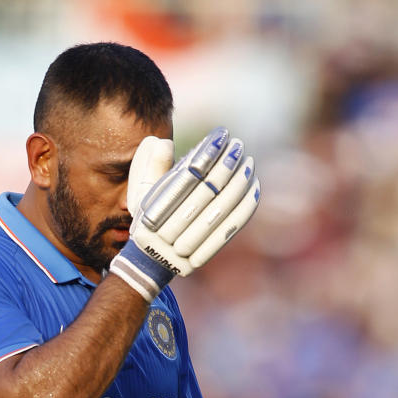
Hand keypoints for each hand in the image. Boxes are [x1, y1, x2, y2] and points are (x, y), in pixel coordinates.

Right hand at [109, 126, 260, 300]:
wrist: (148, 262)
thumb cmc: (150, 217)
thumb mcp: (142, 191)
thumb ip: (152, 167)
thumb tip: (165, 144)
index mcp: (149, 211)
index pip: (185, 177)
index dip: (206, 154)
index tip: (222, 135)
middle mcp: (163, 232)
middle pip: (203, 194)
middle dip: (224, 167)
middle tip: (239, 146)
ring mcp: (180, 250)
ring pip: (218, 213)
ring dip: (237, 186)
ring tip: (249, 163)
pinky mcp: (196, 261)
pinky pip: (227, 232)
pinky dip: (243, 210)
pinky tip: (254, 188)